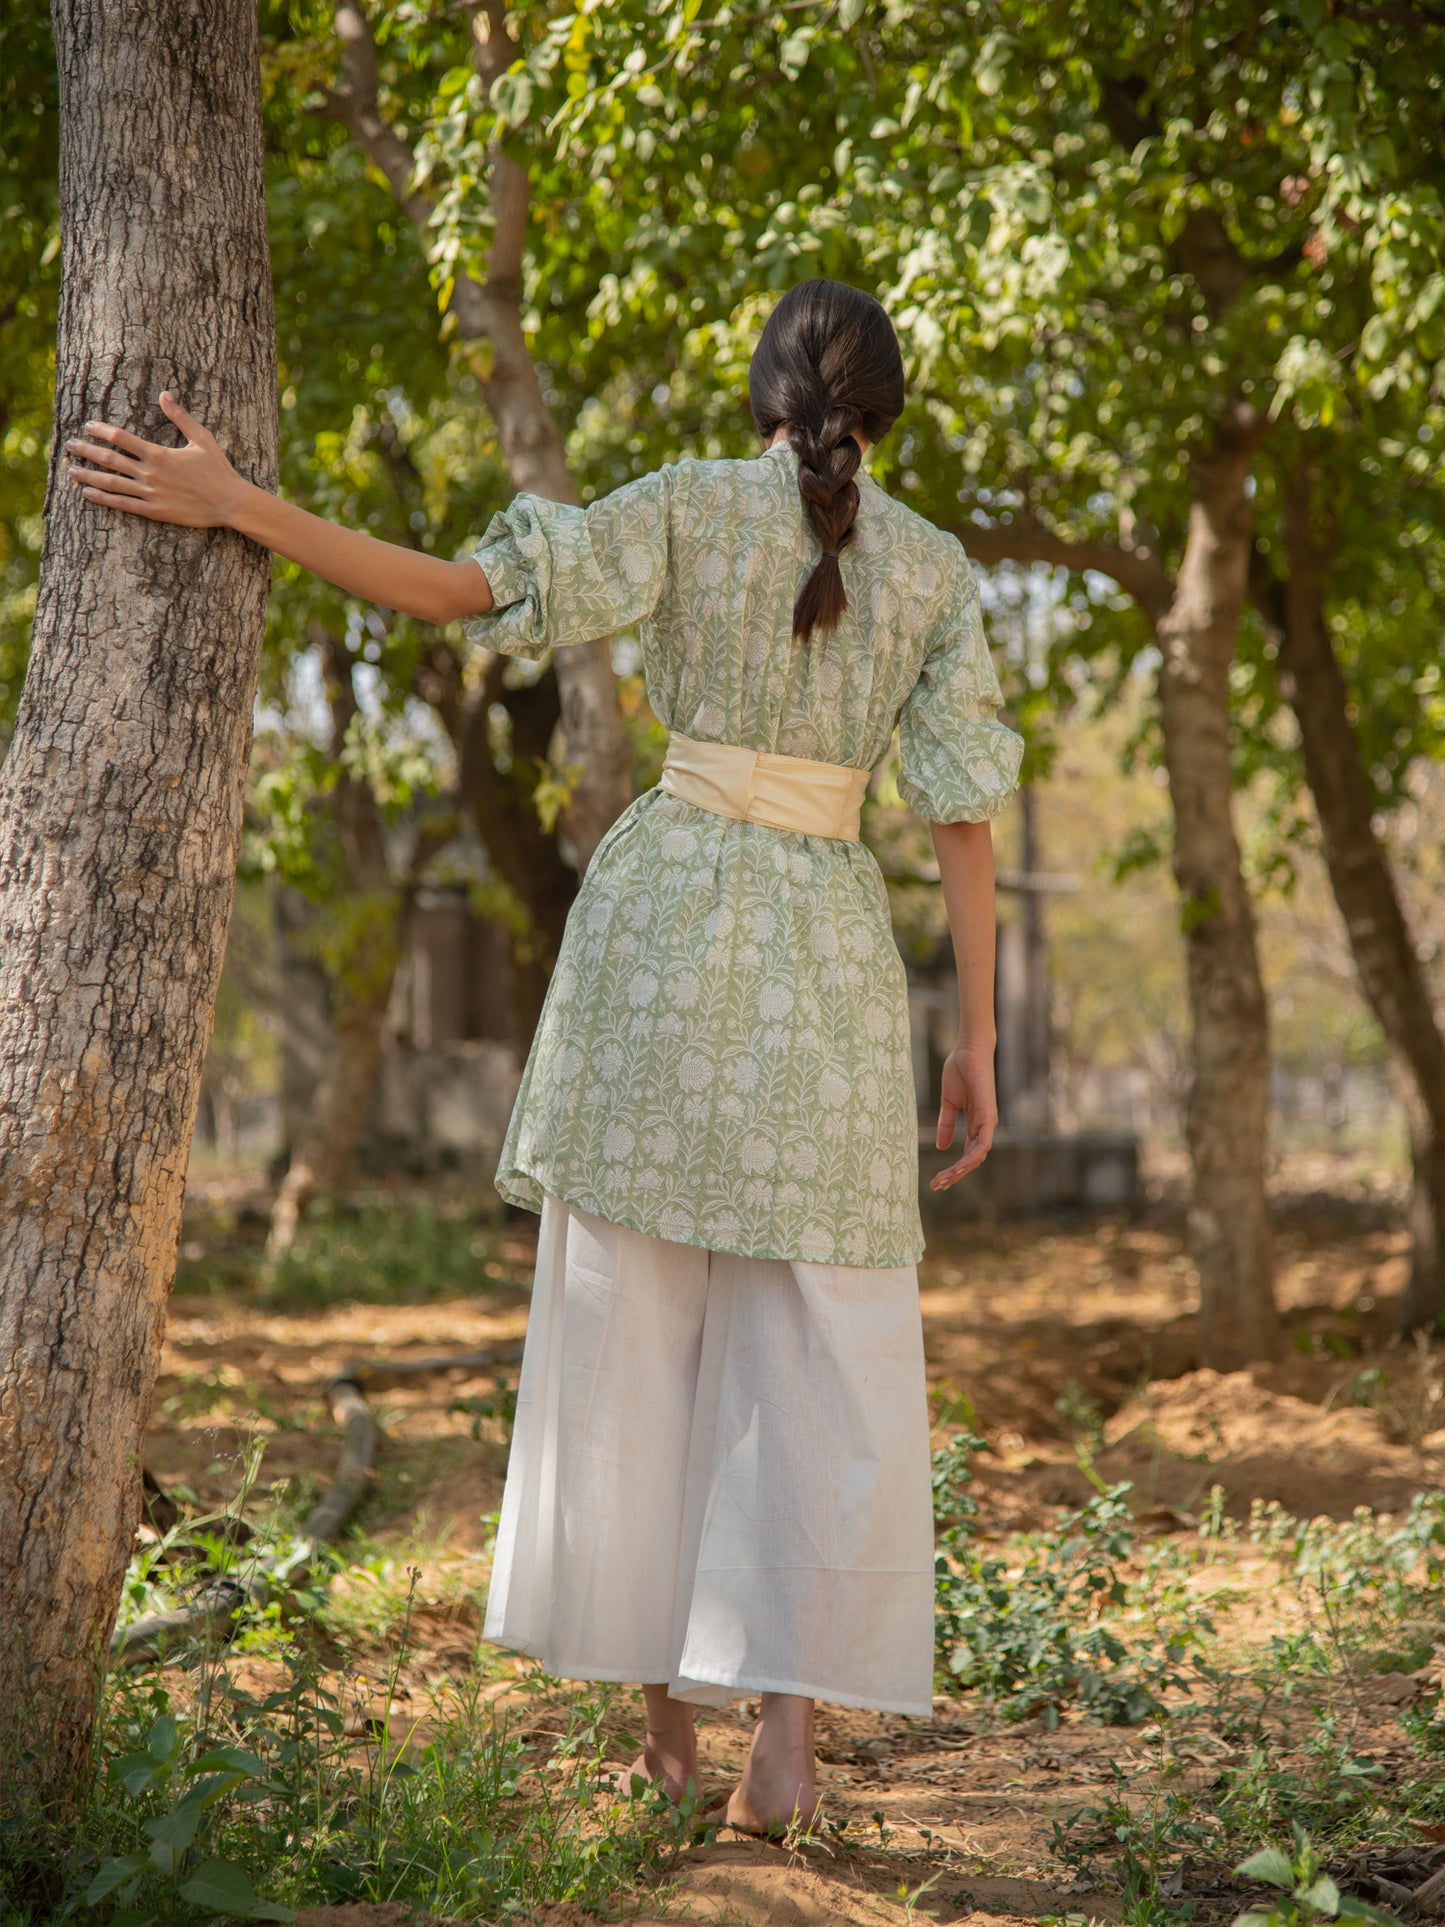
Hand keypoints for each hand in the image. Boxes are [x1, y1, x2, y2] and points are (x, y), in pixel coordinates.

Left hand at [65, 391, 246, 529]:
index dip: (102, 430)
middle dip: (87, 451)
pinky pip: (123, 504)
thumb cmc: (218, 470)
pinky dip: (103, 499)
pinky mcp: (155, 511)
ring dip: (89, 475)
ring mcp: (150, 493)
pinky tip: (88, 493)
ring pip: (111, 482)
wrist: (230, 502)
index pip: (121, 438)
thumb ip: (180, 417)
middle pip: (110, 459)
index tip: (88, 426)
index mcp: (158, 453)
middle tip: (70, 446)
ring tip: (71, 470)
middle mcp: (150, 473)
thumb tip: (165, 394)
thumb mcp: (202, 438)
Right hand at [930, 1042, 997, 1190]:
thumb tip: (942, 1147)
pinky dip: (972, 1157)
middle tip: (936, 1186)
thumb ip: (946, 1124)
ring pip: (977, 1156)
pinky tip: (959, 1166)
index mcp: (975, 1124)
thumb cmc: (960, 1070)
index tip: (936, 1180)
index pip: (967, 1154)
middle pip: (972, 1160)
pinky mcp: (988, 1116)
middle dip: (954, 1175)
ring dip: (960, 1171)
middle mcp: (984, 1126)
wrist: (968, 1050)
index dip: (953, 1169)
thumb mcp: (948, 1103)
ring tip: (943, 1180)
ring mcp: (987, 1122)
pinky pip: (982, 1144)